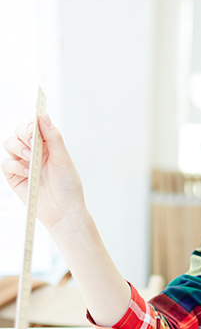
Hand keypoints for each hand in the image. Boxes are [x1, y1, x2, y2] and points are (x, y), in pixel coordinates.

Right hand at [1, 115, 85, 231]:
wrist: (63, 211)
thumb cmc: (67, 185)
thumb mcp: (63, 159)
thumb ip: (53, 137)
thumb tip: (43, 116)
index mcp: (47, 144)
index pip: (34, 125)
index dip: (32, 122)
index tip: (35, 126)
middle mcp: (33, 151)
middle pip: (18, 131)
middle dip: (23, 133)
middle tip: (31, 141)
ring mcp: (22, 162)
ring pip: (9, 144)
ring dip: (18, 147)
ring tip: (30, 158)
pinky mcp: (14, 176)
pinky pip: (6, 164)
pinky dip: (14, 166)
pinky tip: (27, 172)